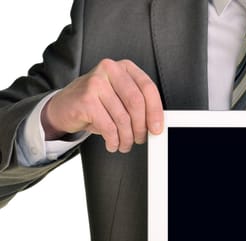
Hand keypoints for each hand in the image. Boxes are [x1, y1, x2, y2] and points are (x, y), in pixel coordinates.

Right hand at [41, 58, 162, 152]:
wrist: (64, 106)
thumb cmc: (96, 102)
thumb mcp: (119, 97)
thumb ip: (138, 104)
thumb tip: (156, 125)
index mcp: (124, 68)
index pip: (148, 88)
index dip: (155, 111)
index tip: (157, 128)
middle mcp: (110, 70)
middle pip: (137, 103)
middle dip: (141, 127)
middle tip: (140, 139)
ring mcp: (96, 83)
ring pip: (123, 118)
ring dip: (127, 137)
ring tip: (125, 144)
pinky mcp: (86, 99)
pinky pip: (108, 126)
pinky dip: (113, 140)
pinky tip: (113, 144)